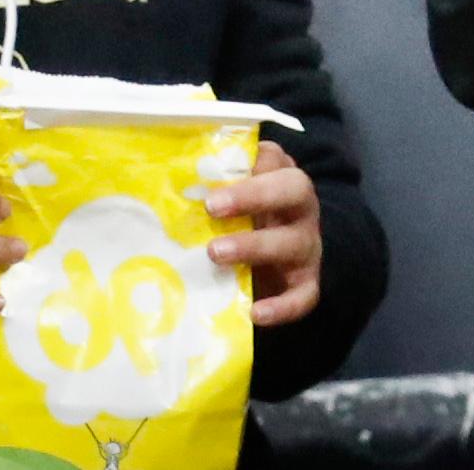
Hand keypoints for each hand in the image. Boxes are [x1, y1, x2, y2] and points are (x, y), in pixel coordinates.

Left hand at [206, 140, 322, 326]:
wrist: (274, 269)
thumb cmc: (243, 226)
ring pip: (293, 242)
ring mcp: (306, 246)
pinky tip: (256, 313)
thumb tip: (167, 180)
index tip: (212, 175)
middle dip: (254, 196)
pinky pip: (304, 295)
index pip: (275, 160)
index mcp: (281, 181)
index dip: (250, 164)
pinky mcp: (306, 283)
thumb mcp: (232, 203)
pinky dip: (283, 306)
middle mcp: (300, 209)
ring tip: (215, 253)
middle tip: (212, 207)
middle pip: (294, 189)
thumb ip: (212, 189)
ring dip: (255, 246)